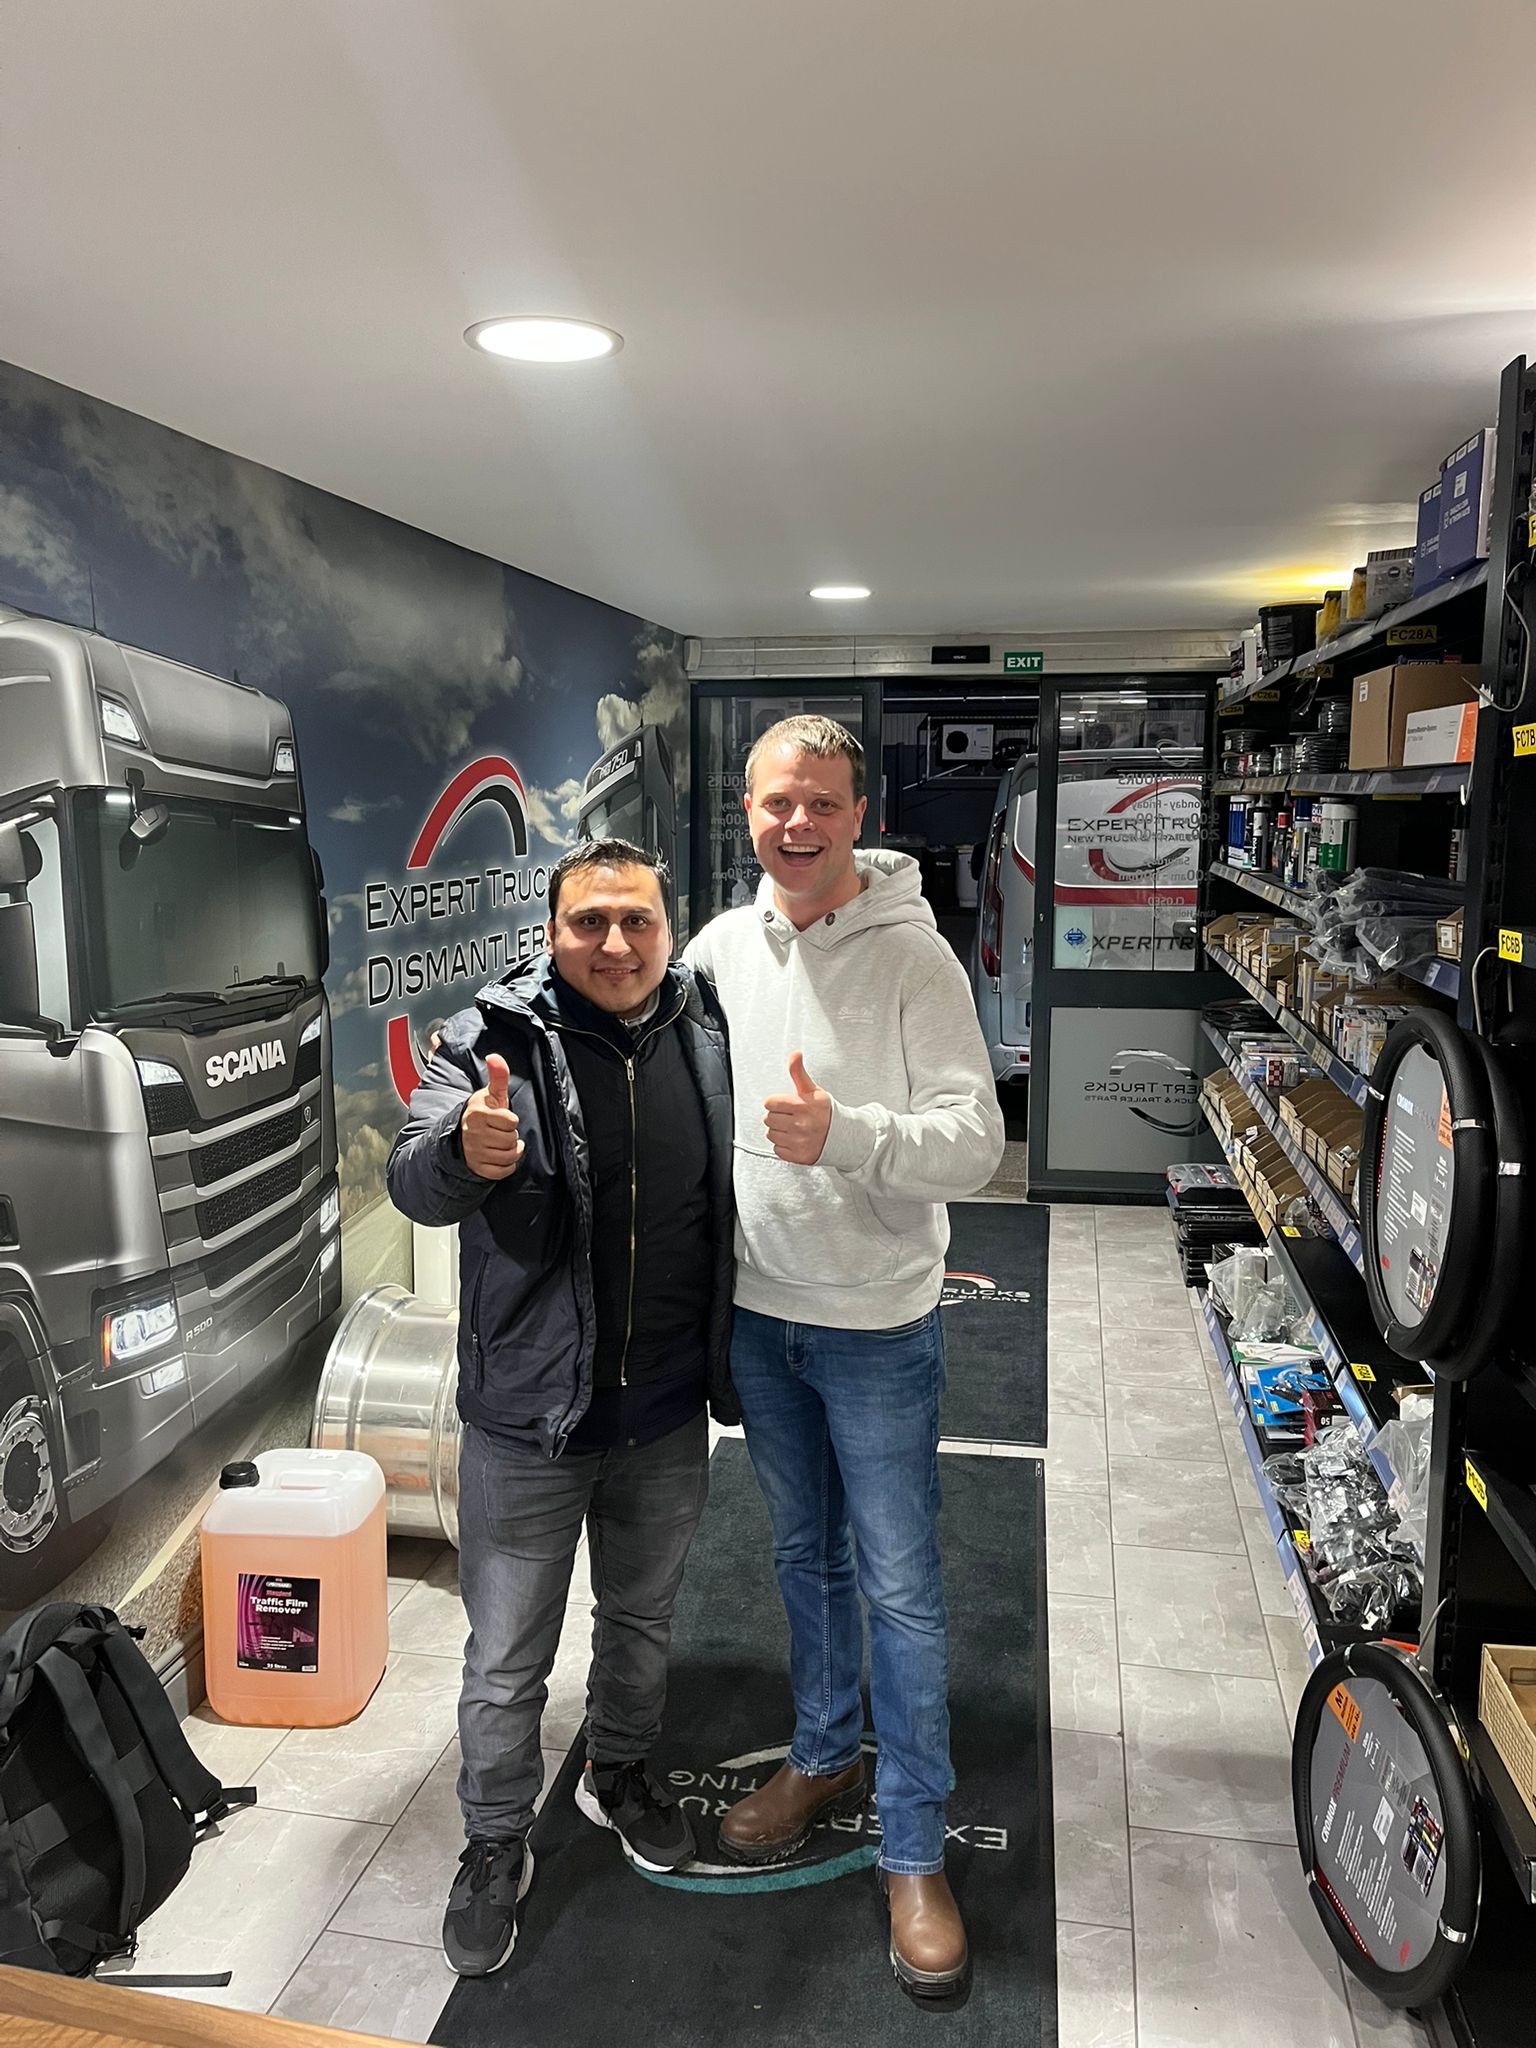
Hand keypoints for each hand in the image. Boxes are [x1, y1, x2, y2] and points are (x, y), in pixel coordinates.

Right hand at [461, 1053, 524, 1180]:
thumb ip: (498, 1076)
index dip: (510, 1120)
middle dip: (510, 1136)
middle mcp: (473, 1134)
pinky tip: (500, 1156)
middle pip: (511, 1140)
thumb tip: (494, 1057)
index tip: (501, 1119)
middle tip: (500, 1132)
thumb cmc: (482, 1113)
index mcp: (478, 1114)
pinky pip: (502, 1171)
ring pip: (508, 1157)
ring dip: (511, 1151)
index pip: (511, 1121)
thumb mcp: (491, 1094)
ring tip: (502, 1143)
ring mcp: (474, 1153)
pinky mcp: (476, 1168)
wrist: (461, 1134)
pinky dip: (506, 1166)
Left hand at [764, 1052, 832, 1165]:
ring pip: (771, 1134)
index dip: (777, 1103)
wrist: (842, 1136)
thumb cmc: (825, 1112)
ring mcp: (799, 1142)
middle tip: (791, 1117)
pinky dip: (784, 1146)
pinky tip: (795, 1140)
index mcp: (802, 1106)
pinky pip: (777, 1149)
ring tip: (793, 1128)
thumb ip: (799, 1073)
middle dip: (778, 1116)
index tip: (787, 1105)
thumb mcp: (813, 1090)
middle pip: (768, 1119)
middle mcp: (801, 1125)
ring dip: (779, 1131)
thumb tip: (795, 1054)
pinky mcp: (798, 1156)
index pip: (770, 1103)